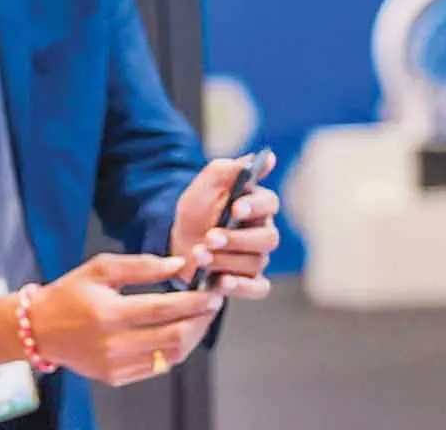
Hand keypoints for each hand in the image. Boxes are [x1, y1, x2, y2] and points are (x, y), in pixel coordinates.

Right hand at [0, 254, 221, 386]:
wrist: (39, 329)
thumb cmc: (70, 293)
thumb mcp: (99, 268)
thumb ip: (140, 265)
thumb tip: (179, 265)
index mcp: (107, 313)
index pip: (163, 309)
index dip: (193, 301)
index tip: (211, 292)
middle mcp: (112, 344)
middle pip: (174, 335)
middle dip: (200, 319)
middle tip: (212, 304)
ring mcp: (115, 365)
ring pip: (171, 356)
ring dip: (192, 336)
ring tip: (199, 318)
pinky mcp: (115, 378)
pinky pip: (157, 367)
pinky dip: (173, 350)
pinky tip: (178, 332)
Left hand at [170, 154, 281, 298]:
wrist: (177, 240)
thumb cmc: (197, 209)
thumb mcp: (206, 184)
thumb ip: (231, 169)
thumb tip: (269, 157)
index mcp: (256, 205)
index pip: (269, 203)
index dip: (254, 206)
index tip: (235, 209)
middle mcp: (262, 232)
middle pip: (267, 238)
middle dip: (236, 239)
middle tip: (210, 238)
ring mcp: (257, 259)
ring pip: (255, 263)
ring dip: (225, 260)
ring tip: (199, 255)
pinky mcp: (248, 281)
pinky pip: (258, 288)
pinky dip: (241, 287)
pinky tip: (220, 282)